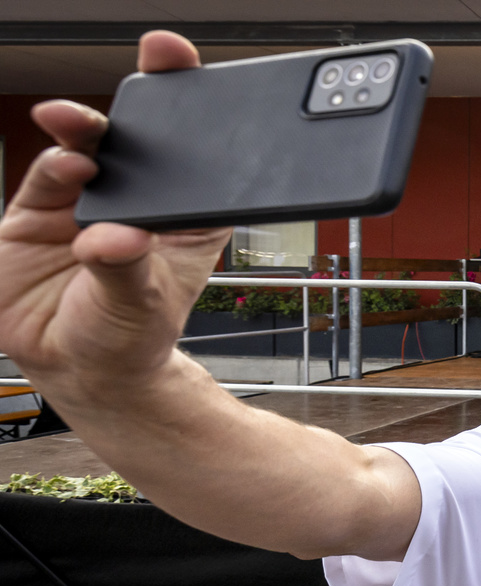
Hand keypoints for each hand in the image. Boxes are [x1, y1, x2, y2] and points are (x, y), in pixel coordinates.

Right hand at [0, 32, 232, 391]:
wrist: (83, 371)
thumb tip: (116, 237)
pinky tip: (67, 165)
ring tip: (87, 136)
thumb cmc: (133, 335)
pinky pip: (45, 178)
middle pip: (135, 137)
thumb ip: (127, 268)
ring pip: (86, 148)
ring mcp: (83, 202)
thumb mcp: (144, 305)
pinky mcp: (37, 214)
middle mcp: (134, 200)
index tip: (186, 71)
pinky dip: (54, 167)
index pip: (194, 152)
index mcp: (182, 213)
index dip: (190, 107)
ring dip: (85, 131)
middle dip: (135, 102)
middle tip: (143, 79)